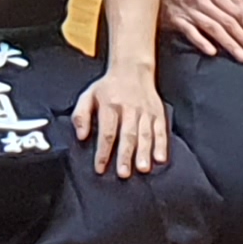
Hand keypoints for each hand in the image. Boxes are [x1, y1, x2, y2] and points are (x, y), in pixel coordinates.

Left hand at [76, 63, 172, 177]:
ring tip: (142, 169)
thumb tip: (80, 136)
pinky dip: (162, 145)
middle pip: (127, 135)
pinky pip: (161, 130)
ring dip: (144, 153)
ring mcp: (145, 112)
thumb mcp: (88, 96)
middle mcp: (129, 109)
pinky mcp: (158, 113)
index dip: (103, 151)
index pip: (107, 132)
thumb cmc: (108, 87)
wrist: (132, 69)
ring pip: (145, 134)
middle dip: (125, 156)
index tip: (100, 168)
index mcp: (110, 105)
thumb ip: (80, 115)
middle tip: (123, 174)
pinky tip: (160, 158)